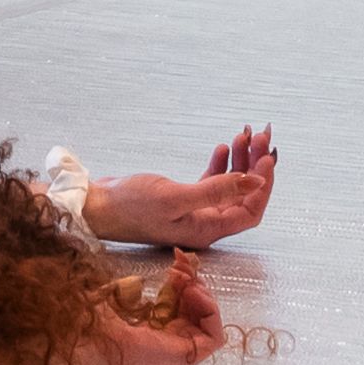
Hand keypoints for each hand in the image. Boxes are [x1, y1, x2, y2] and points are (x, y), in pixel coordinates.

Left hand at [79, 254, 226, 364]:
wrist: (92, 344)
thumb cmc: (97, 325)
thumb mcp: (119, 297)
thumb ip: (134, 288)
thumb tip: (143, 281)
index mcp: (153, 333)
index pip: (180, 305)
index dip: (182, 280)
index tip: (176, 260)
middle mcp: (170, 345)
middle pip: (197, 311)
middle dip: (194, 281)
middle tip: (182, 264)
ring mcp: (180, 354)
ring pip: (208, 322)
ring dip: (203, 293)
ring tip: (186, 278)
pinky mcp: (189, 357)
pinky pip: (215, 336)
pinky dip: (210, 310)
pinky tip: (193, 292)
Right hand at [90, 128, 276, 250]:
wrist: (96, 207)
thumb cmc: (130, 208)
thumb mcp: (175, 197)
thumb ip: (216, 189)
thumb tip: (255, 182)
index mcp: (207, 229)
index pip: (250, 211)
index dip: (263, 186)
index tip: (267, 158)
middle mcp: (204, 223)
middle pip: (243, 196)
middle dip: (255, 166)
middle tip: (260, 137)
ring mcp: (194, 211)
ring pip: (229, 186)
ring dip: (239, 161)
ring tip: (243, 135)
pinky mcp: (182, 199)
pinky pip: (211, 182)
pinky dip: (220, 164)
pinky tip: (221, 148)